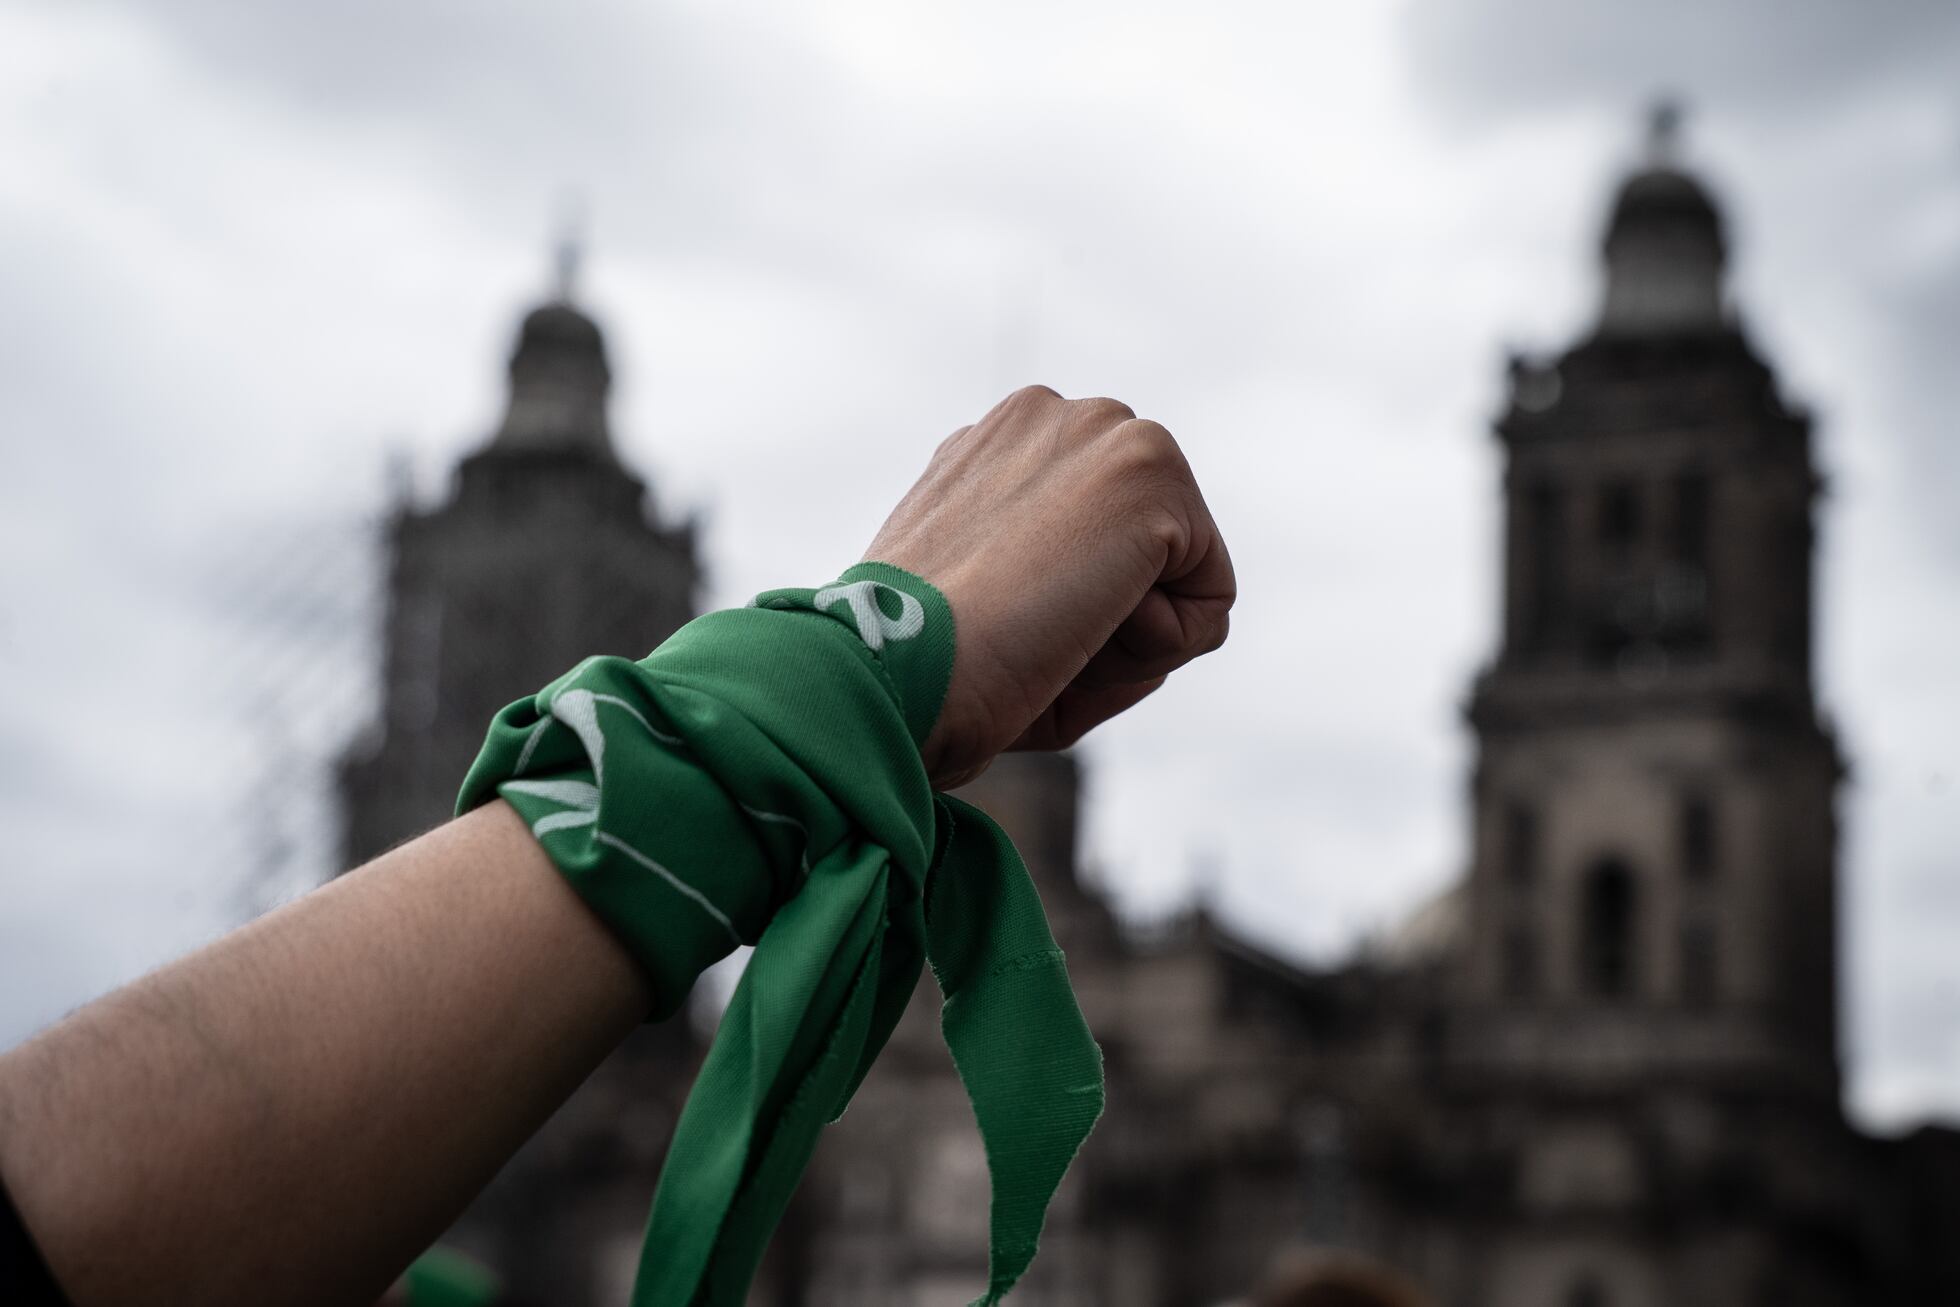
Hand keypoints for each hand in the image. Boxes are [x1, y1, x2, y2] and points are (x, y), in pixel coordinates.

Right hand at [864, 385, 1233, 788]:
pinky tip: (1081, 630)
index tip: (996, 629)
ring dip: (1130, 637)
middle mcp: (1049, 417)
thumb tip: (1149, 603)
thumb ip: (1052, 581)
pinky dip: (1157, 649)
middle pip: (1147, 555)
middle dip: (1107, 619)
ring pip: (1183, 575)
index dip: (1065, 617)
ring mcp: (1104, 430)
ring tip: (1046, 632)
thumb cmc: (928, 675)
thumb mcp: (984, 609)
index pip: (1095, 547)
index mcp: (997, 447)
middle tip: (1021, 637)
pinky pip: (1208, 601)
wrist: (890, 668)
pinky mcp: (1149, 467)